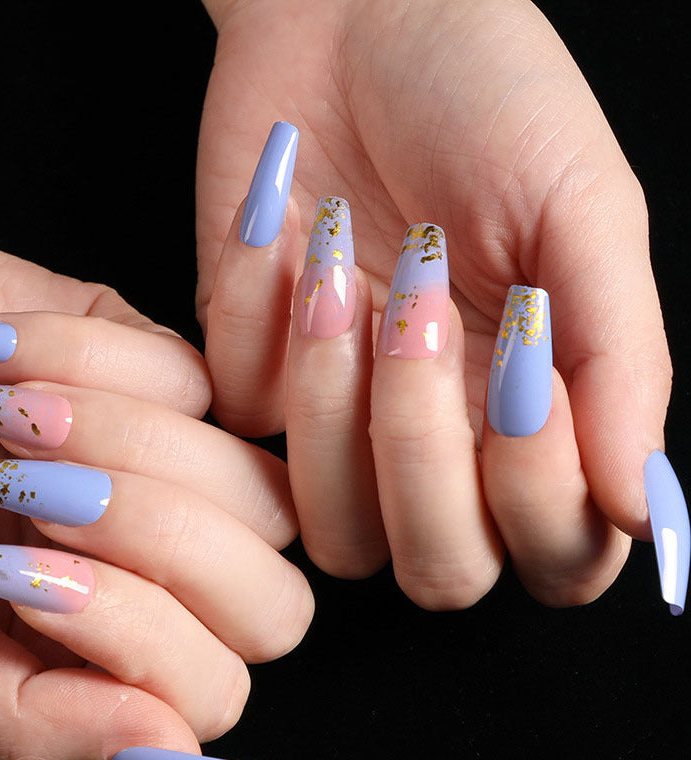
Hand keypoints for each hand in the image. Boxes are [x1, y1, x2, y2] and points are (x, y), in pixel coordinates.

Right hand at [0, 217, 312, 759]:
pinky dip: (85, 361)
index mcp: (105, 649)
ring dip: (117, 443)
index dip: (141, 637)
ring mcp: (176, 466)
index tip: (19, 576)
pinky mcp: (161, 369)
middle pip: (271, 596)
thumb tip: (169, 756)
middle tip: (23, 489)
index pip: (214, 687)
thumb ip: (28, 717)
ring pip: (254, 479)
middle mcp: (158, 568)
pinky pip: (193, 377)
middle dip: (158, 537)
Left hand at [196, 0, 671, 607]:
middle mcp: (440, 441)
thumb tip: (649, 509)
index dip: (540, 496)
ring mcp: (340, 420)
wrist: (351, 19)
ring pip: (334, 529)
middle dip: (426, 458)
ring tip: (344, 266)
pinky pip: (246, 412)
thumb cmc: (484, 98)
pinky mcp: (253, 371)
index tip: (525, 363)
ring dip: (335, 404)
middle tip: (426, 311)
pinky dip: (255, 314)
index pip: (556, 553)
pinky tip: (281, 226)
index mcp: (536, 415)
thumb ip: (622, 364)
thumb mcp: (581, 212)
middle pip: (437, 569)